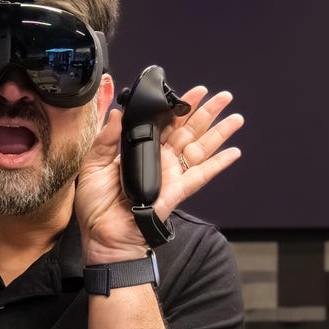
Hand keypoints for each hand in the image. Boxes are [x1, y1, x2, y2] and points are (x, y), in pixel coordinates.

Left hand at [75, 88, 243, 263]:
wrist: (103, 237)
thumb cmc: (96, 207)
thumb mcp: (93, 165)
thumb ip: (105, 138)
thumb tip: (115, 113)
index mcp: (141, 152)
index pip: (165, 124)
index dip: (179, 107)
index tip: (192, 92)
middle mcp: (160, 161)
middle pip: (189, 131)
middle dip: (207, 112)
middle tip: (223, 96)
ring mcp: (171, 175)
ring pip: (201, 148)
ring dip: (219, 132)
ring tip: (236, 117)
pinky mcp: (177, 190)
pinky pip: (202, 175)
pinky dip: (220, 164)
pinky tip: (234, 152)